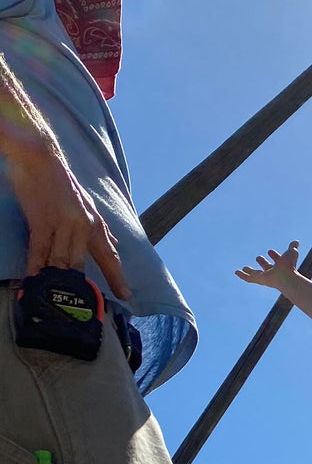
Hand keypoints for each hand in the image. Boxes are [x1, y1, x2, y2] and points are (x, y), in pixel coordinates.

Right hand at [10, 148, 129, 299]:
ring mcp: (62, 225)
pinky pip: (40, 250)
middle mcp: (82, 227)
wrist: (41, 158)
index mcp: (95, 224)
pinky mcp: (42, 221)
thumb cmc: (61, 184)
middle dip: (80, 286)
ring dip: (55, 280)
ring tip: (54, 299)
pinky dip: (36, 267)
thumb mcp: (86, 207)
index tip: (126, 296)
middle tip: (81, 305)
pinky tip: (33, 280)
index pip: (109, 256)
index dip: (117, 277)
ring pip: (61, 261)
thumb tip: (113, 245)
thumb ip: (99, 230)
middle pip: (83, 264)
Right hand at [236, 239, 300, 289]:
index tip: (270, 251)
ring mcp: (265, 277)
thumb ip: (292, 247)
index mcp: (281, 267)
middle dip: (263, 263)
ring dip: (250, 271)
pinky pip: (248, 278)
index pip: (277, 261)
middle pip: (266, 267)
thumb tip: (296, 242)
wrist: (286, 277)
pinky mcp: (258, 280)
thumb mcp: (291, 253)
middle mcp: (273, 273)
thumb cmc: (290, 266)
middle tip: (258, 258)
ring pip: (256, 274)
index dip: (275, 256)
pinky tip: (236, 272)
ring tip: (245, 267)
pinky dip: (242, 275)